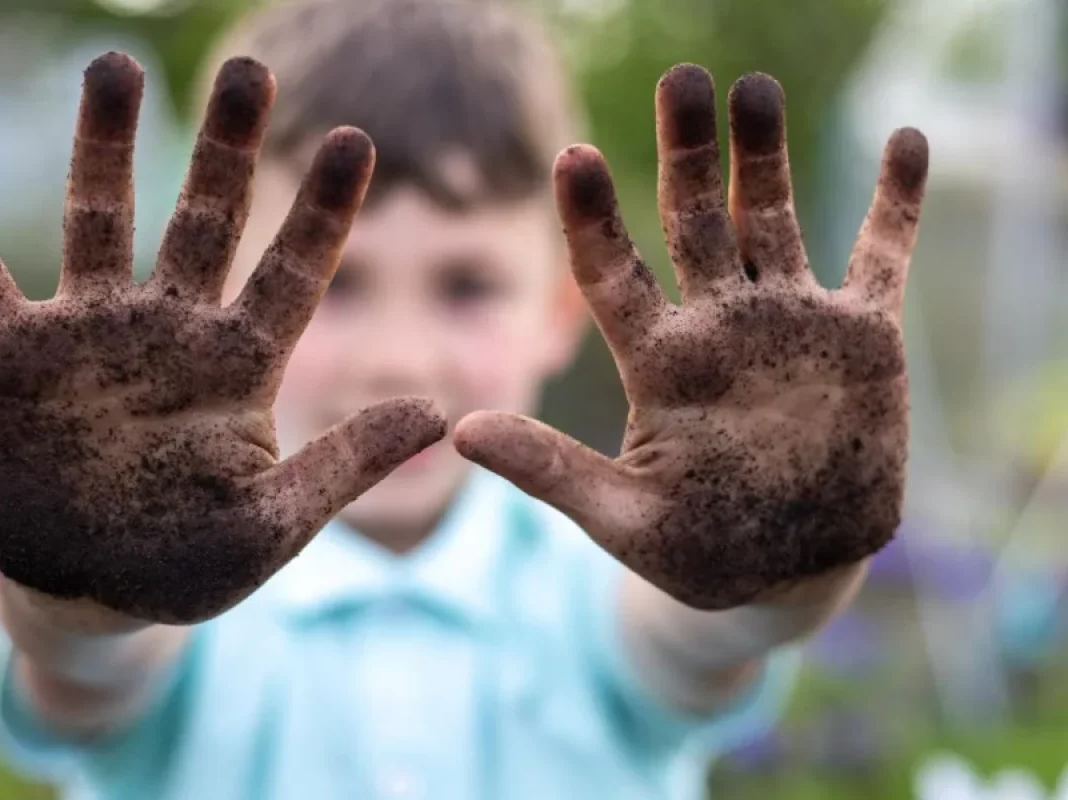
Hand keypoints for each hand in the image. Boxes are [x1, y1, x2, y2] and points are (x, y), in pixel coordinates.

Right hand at [0, 52, 444, 625]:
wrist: (95, 593)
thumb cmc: (191, 564)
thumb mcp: (275, 522)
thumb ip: (346, 464)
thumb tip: (439, 414)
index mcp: (242, 366)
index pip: (293, 272)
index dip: (323, 209)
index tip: (356, 140)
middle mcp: (174, 332)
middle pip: (206, 221)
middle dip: (226, 149)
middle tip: (247, 71)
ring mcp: (95, 337)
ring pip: (102, 222)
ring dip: (105, 148)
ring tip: (116, 69)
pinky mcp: (19, 359)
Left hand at [455, 64, 927, 609]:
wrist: (788, 572)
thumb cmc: (695, 550)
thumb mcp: (620, 518)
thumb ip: (549, 472)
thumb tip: (459, 432)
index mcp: (658, 361)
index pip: (612, 273)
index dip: (592, 217)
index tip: (573, 157)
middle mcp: (718, 325)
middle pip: (694, 220)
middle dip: (688, 152)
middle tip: (681, 81)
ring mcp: (789, 324)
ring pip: (772, 219)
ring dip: (767, 155)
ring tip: (754, 88)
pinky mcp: (860, 339)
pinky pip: (882, 257)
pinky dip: (897, 204)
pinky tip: (907, 142)